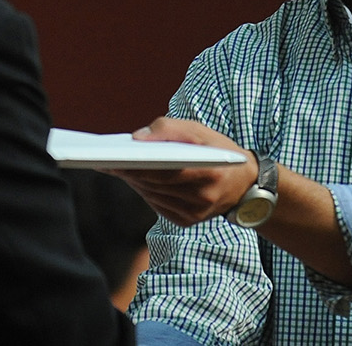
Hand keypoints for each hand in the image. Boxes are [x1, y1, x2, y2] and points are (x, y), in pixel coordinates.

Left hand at [107, 117, 258, 227]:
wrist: (246, 184)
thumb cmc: (219, 150)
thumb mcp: (201, 131)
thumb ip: (170, 129)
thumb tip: (137, 138)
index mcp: (209, 173)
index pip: (165, 170)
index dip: (138, 164)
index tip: (114, 157)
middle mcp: (202, 199)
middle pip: (155, 183)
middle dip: (129, 170)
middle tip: (106, 159)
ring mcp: (194, 214)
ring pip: (153, 195)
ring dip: (133, 180)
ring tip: (113, 165)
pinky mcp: (187, 222)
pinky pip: (157, 204)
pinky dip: (144, 190)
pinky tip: (132, 177)